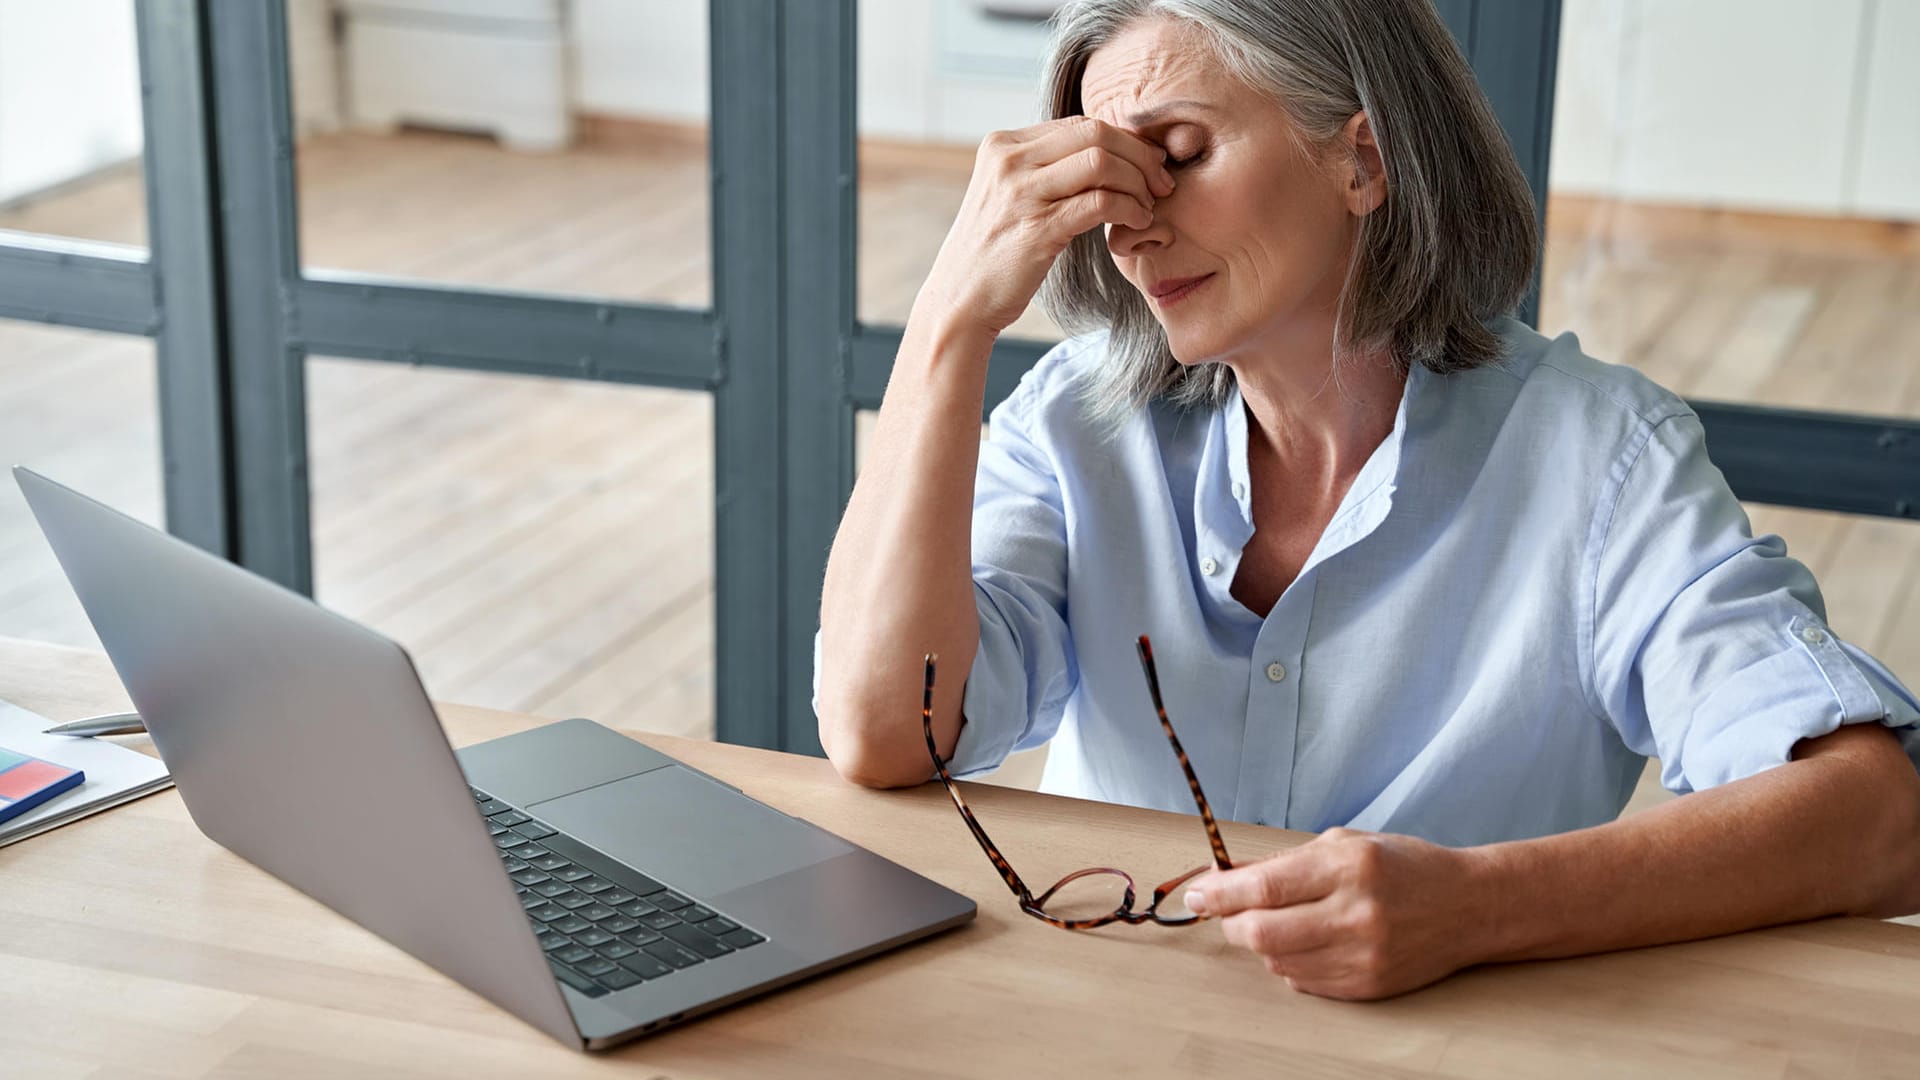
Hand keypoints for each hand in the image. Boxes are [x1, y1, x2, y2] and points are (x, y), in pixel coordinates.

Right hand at [913, 116, 1175, 338]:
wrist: (959, 300)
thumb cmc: (994, 251)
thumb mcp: (1010, 195)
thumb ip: (1045, 168)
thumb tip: (1104, 151)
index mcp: (1003, 145)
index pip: (1080, 124)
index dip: (1124, 140)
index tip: (1148, 164)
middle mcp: (1008, 160)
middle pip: (1095, 134)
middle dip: (1139, 156)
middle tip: (1161, 183)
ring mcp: (1021, 193)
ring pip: (1101, 162)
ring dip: (1138, 182)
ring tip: (1148, 205)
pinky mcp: (1037, 228)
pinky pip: (1100, 202)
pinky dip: (1129, 208)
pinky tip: (1137, 222)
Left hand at [1183, 827, 1495, 999]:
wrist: (1470, 906)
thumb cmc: (1404, 867)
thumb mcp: (1346, 844)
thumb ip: (1285, 863)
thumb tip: (1226, 877)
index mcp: (1349, 867)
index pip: (1264, 886)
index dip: (1220, 893)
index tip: (1197, 892)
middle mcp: (1357, 914)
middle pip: (1263, 932)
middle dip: (1233, 924)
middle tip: (1230, 913)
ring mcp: (1364, 955)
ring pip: (1278, 960)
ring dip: (1263, 943)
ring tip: (1281, 922)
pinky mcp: (1369, 985)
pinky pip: (1303, 981)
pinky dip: (1290, 963)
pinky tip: (1307, 942)